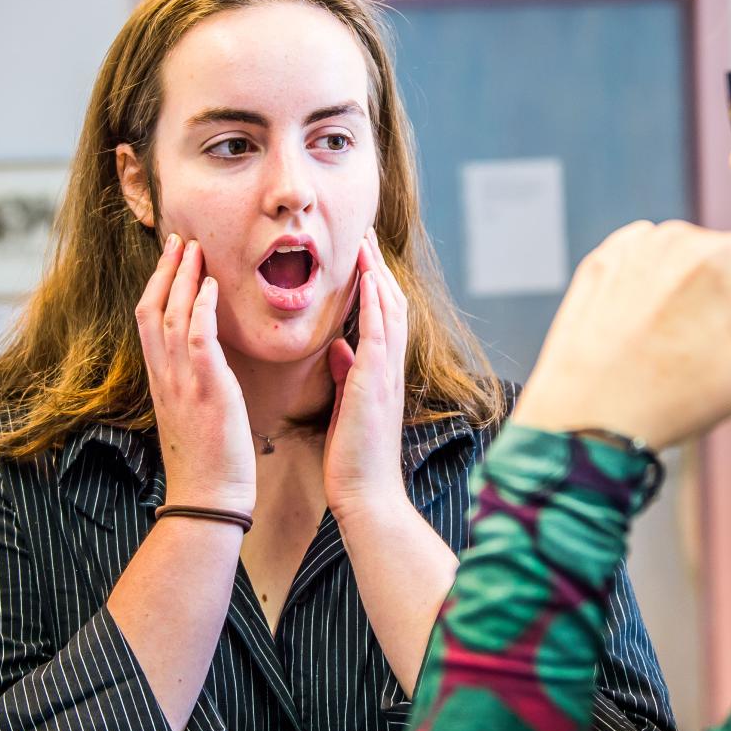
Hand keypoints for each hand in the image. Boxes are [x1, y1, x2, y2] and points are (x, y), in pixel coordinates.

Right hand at [136, 235, 256, 513]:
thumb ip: (192, 385)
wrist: (209, 499)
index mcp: (161, 381)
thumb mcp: (192, 415)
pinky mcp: (206, 390)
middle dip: (166, 270)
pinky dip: (201, 308)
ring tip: (196, 247)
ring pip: (171, 316)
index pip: (149, 321)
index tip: (172, 258)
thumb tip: (202, 365)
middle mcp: (164, 376)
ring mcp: (181, 382)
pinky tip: (211, 285)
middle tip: (181, 238)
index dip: (158, 285)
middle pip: (153, 309)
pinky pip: (198, 339)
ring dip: (182, 277)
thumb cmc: (208, 462)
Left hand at [325, 228, 408, 521]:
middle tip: (367, 233)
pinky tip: (369, 278)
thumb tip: (339, 346)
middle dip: (379, 268)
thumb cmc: (353, 460)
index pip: (383, 319)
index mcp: (381, 376)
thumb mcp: (346, 409)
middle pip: (391, 305)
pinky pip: (379, 333)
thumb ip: (345, 374)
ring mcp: (386, 376)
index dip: (375, 284)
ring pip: (390, 312)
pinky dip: (376, 303)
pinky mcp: (375, 384)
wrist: (366, 497)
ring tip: (367, 241)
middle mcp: (390, 370)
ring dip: (379, 274)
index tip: (362, 255)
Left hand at [513, 220, 730, 449]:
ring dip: (706, 293)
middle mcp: (675, 237)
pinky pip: (657, 265)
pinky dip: (666, 290)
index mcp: (719, 260)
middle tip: (721, 352)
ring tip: (680, 347)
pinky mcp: (603, 261)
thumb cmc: (672, 400)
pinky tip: (651, 330)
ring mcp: (633, 246)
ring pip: (698, 261)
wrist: (581, 420)